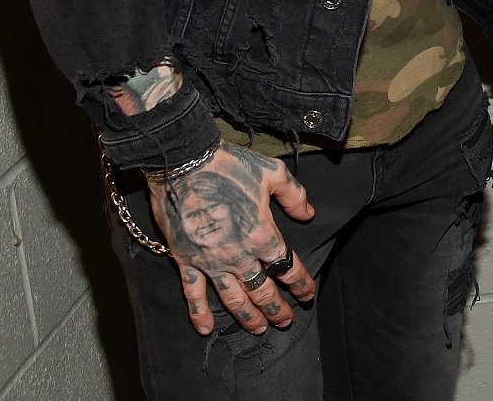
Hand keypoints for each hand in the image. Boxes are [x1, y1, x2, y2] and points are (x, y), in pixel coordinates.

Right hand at [148, 143, 317, 335]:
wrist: (183, 162)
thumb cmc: (229, 165)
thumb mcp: (273, 173)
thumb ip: (295, 196)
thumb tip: (309, 215)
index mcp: (262, 234)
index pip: (286, 266)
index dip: (300, 283)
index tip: (307, 294)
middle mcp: (238, 254)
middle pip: (262, 290)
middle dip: (277, 308)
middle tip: (287, 321)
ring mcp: (210, 261)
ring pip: (233, 298)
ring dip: (248, 317)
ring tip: (260, 330)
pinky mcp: (185, 260)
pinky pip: (193, 294)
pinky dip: (199, 314)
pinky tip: (206, 330)